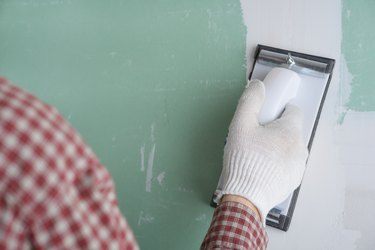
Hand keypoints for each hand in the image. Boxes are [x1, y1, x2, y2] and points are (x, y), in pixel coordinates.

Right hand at [218, 79, 307, 223]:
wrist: (246, 197)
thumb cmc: (244, 158)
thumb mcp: (240, 125)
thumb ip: (250, 101)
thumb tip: (258, 85)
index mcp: (291, 131)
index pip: (294, 110)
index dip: (279, 109)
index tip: (265, 116)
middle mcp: (301, 148)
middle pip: (291, 130)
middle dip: (276, 130)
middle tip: (255, 138)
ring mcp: (299, 167)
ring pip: (290, 148)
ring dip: (278, 147)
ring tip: (257, 155)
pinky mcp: (293, 182)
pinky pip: (288, 165)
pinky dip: (278, 163)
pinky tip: (262, 169)